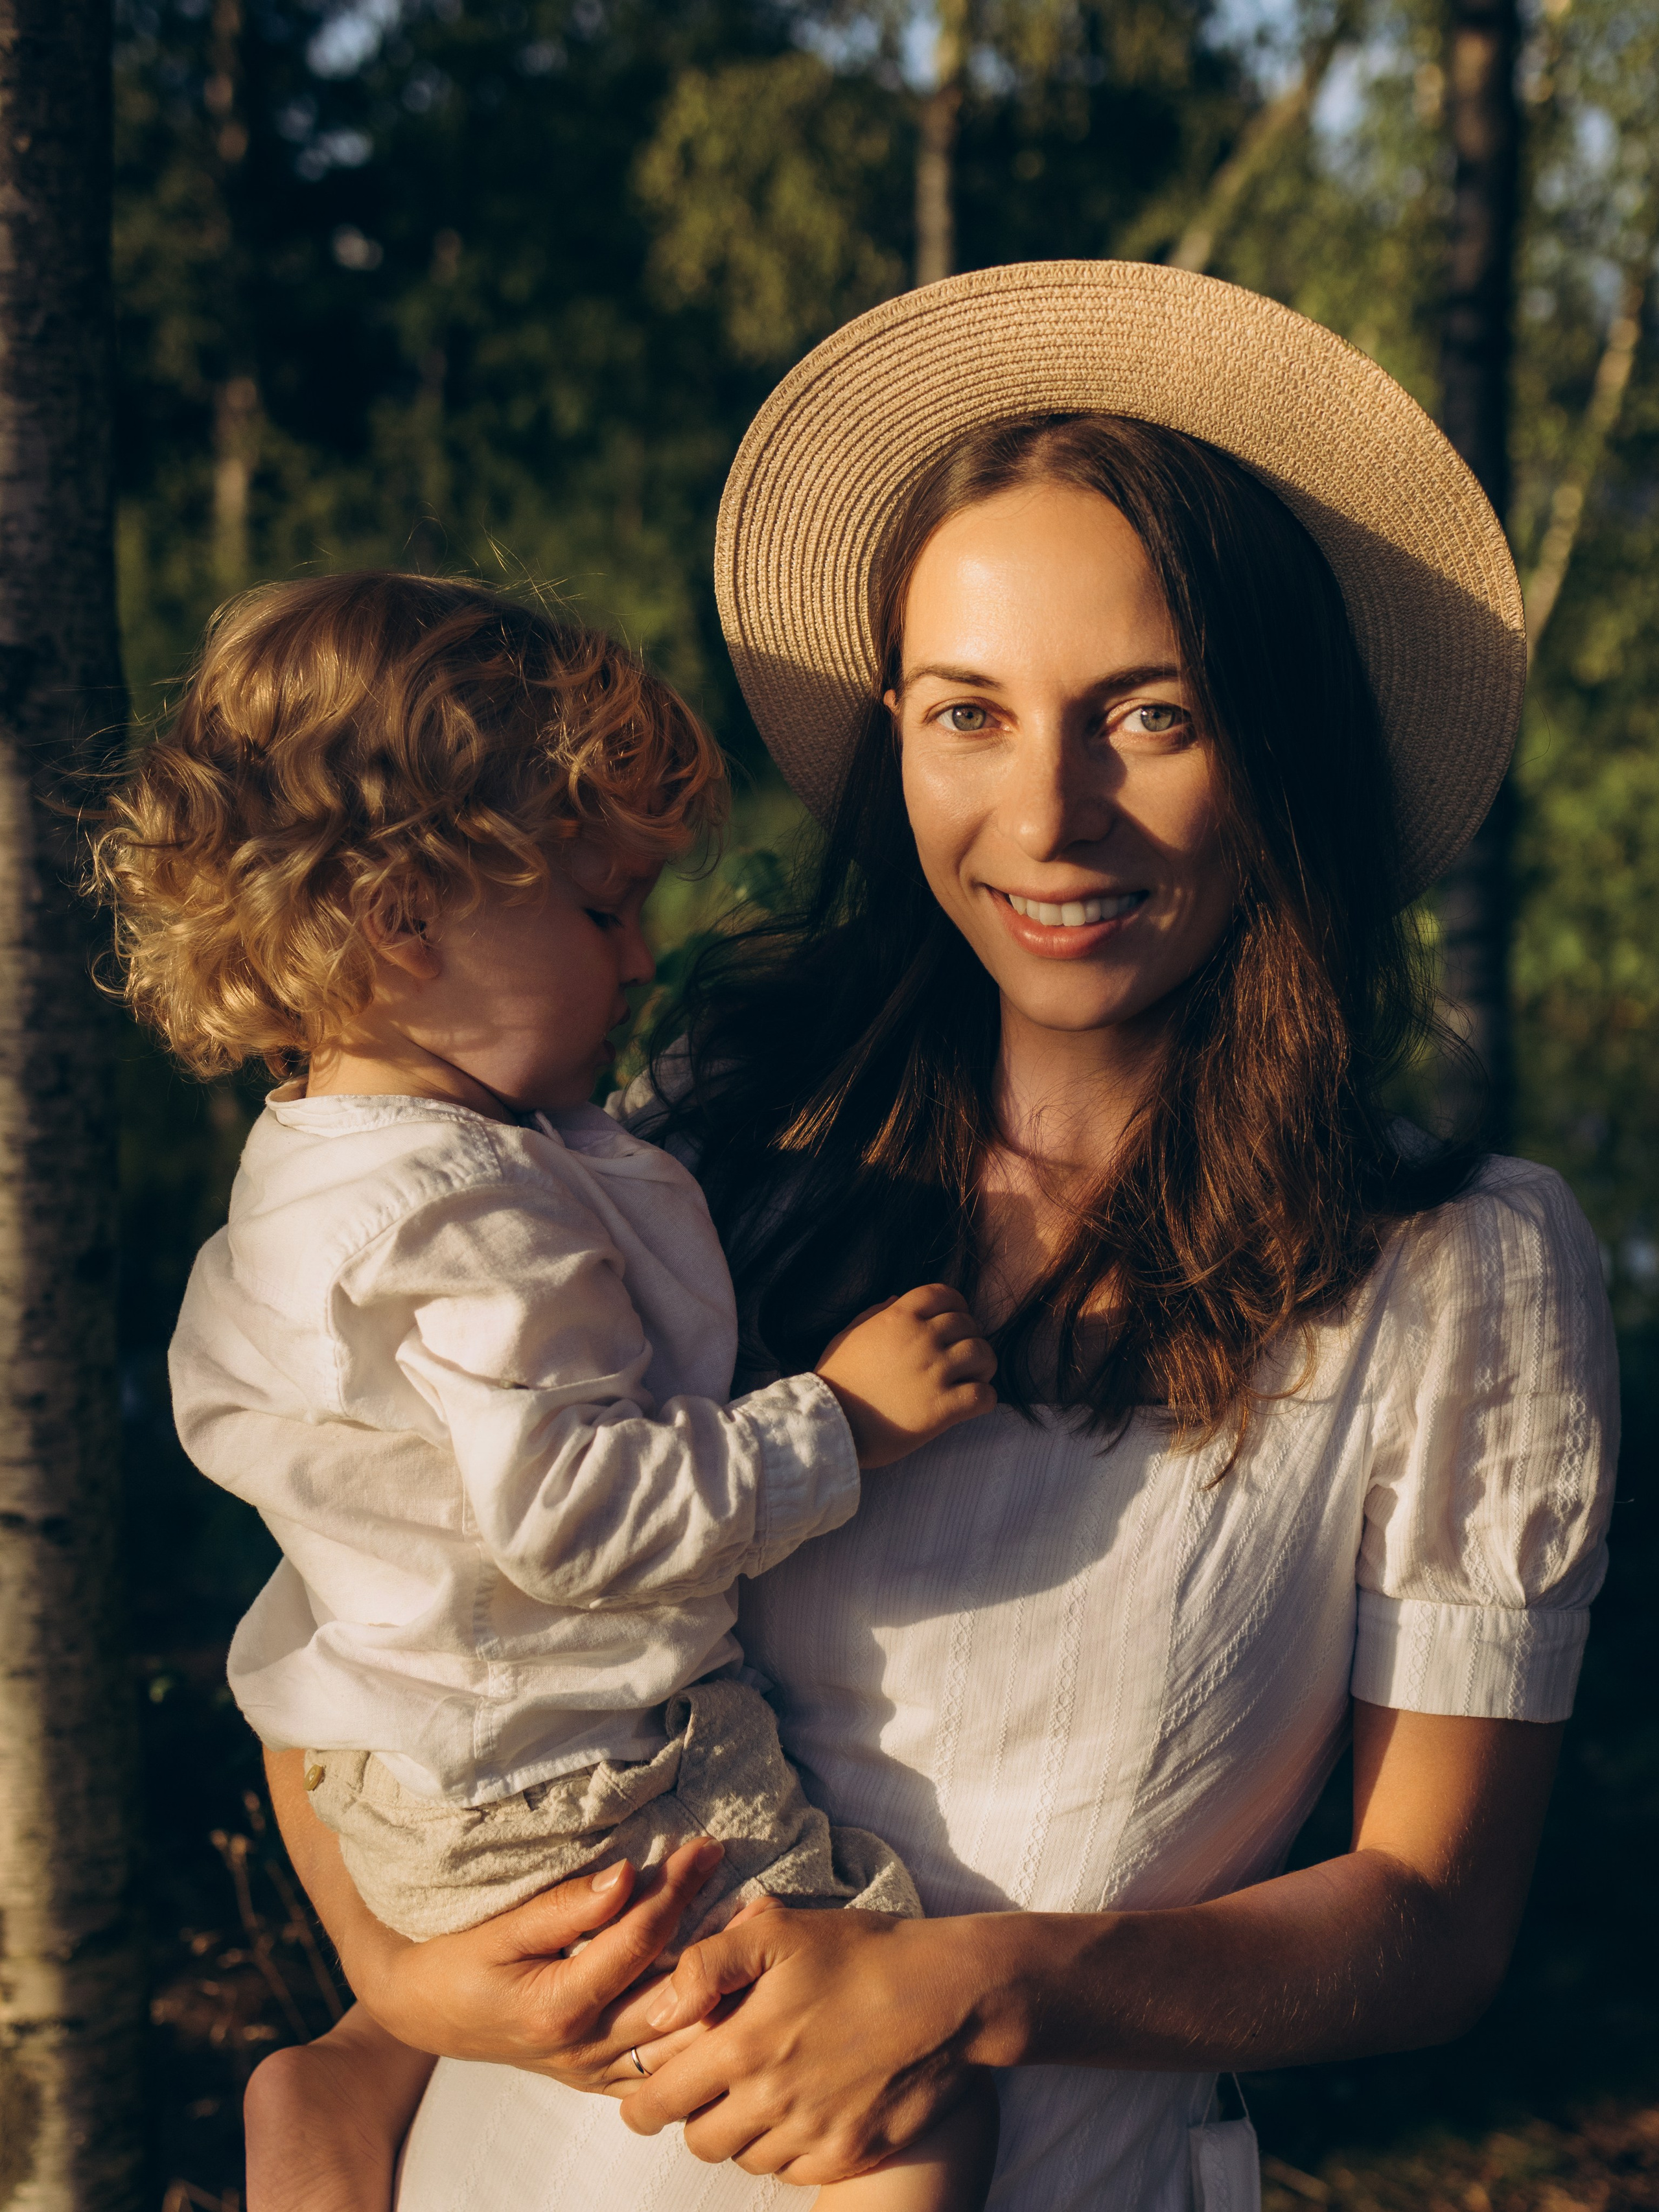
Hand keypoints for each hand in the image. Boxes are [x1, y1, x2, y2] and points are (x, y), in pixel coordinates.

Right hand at [345, 1839, 727, 2089]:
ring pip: (681, 2042)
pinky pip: (668, 2065)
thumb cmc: (457, 1958)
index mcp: (557, 2009)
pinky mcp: (604, 2078)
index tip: (707, 1847)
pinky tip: (732, 1991)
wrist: (426, 2011)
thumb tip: (627, 1876)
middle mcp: (585, 2051)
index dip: (676, 1889)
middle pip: (675, 1994)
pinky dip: (703, 2027)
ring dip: (726, 1990)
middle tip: (766, 1900)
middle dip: (723, 1944)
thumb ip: (564, 1907)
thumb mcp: (499, 1926)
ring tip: (764, 1940)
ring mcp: (598, 2073)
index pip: (639, 1944)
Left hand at [617, 1908, 985, 2184]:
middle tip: (707, 2089)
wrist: (950, 1993)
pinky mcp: (849, 2155)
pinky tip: (803, 2107)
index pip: (660, 2102)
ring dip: (741, 2133)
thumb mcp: (781, 1929)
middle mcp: (772, 2101)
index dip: (640, 2105)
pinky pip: (793, 2172)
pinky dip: (786, 2149)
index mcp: (745, 2044)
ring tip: (761, 2091)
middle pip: (700, 2140)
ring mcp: (813, 2135)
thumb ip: (708, 1963)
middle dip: (692, 2119)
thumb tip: (661, 2008)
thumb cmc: (862, 1952)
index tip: (639, 2101)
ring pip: (745, 2159)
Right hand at [815, 1284, 995, 1467]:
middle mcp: (921, 1338)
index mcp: (898, 1317)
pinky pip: (984, 1395)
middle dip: (969, 1338)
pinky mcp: (943, 1407)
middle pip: (968, 1324)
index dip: (956, 1305)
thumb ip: (874, 1314)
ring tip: (973, 1378)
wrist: (830, 1425)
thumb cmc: (836, 1381)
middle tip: (962, 1358)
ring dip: (983, 1366)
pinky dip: (985, 1398)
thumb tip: (895, 1298)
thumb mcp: (848, 1337)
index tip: (955, 1323)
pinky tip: (973, 1403)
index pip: (944, 1293)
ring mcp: (934, 1372)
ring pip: (983, 1354)